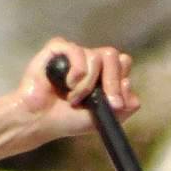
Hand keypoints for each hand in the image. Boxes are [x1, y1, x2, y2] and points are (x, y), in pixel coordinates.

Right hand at [12, 39, 137, 141]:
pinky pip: (75, 50)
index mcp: (104, 75)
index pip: (123, 63)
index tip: (114, 101)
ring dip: (86, 84)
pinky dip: (75, 72)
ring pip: (95, 57)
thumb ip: (125, 107)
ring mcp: (75, 54)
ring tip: (72, 98)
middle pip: (113, 55)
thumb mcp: (104, 119)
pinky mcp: (58, 49)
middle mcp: (91, 61)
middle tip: (99, 100)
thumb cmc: (67, 120)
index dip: (121, 81)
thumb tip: (129, 87)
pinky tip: (66, 84)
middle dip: (111, 81)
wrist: (40, 120)